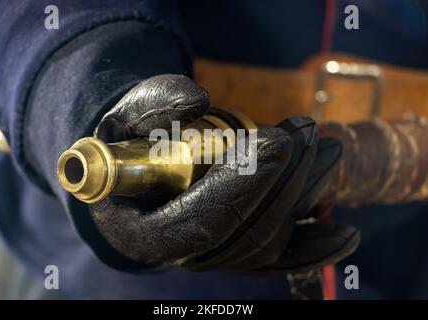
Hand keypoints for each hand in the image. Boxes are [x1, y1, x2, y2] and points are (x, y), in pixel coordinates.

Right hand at [90, 74, 359, 273]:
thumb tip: (198, 103)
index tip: (275, 143)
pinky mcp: (238, 251)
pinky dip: (314, 248)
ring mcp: (214, 257)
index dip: (241, 185)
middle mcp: (182, 255)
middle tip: (306, 136)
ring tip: (326, 150)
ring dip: (303, 197)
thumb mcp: (126, 117)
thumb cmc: (131, 145)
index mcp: (144, 231)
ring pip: (269, 240)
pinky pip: (280, 259)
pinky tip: (345, 235)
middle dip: (282, 183)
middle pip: (245, 232)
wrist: (139, 173)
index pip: (200, 221)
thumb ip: (151, 105)